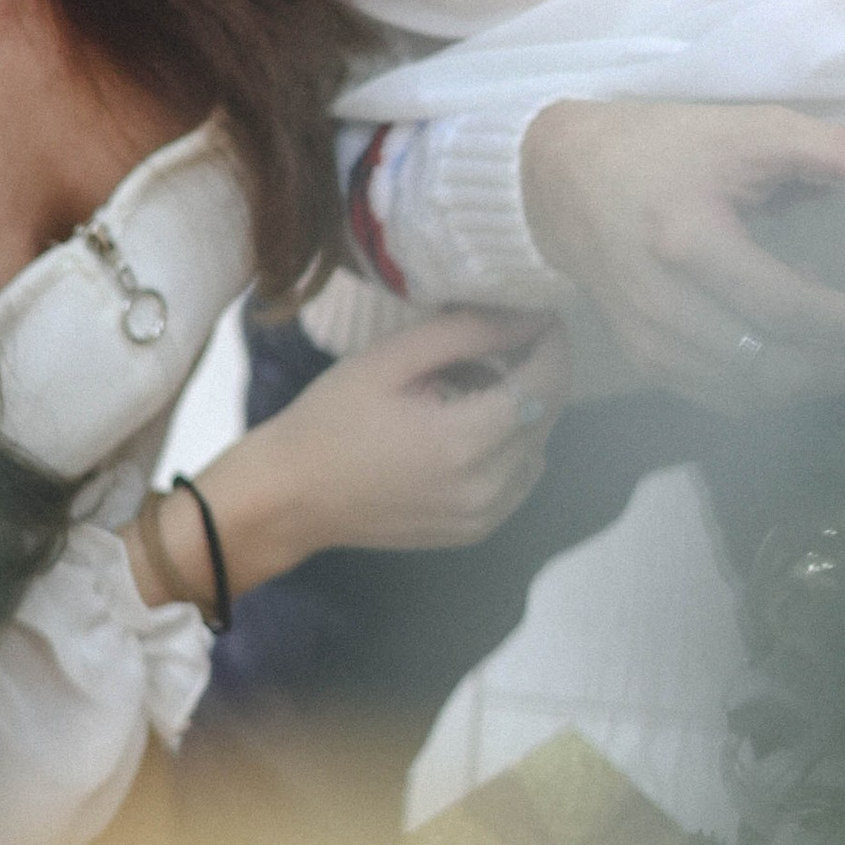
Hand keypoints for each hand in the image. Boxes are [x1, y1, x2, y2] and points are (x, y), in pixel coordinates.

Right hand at [206, 307, 567, 570]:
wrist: (292, 496)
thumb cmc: (331, 419)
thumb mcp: (391, 359)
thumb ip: (466, 333)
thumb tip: (530, 318)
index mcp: (464, 442)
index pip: (545, 384)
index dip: (553, 344)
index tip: (542, 314)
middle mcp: (485, 488)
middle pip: (547, 415)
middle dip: (538, 370)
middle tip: (502, 338)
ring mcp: (482, 516)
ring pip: (538, 447)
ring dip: (524, 409)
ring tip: (475, 383)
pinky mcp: (473, 531)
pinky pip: (518, 479)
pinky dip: (510, 446)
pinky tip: (468, 426)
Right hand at [522, 99, 844, 412]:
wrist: (562, 178)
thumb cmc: (663, 147)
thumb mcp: (752, 130)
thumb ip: (838, 151)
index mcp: (690, 242)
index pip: (787, 310)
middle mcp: (664, 303)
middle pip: (770, 367)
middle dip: (841, 366)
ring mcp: (648, 340)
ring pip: (746, 394)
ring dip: (810, 385)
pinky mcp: (643, 359)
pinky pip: (718, 397)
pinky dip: (769, 390)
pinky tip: (795, 357)